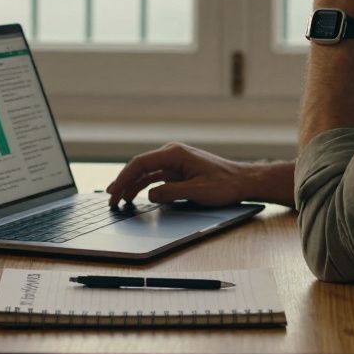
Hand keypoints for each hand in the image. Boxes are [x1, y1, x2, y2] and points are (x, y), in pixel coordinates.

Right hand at [104, 142, 256, 207]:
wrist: (243, 182)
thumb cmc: (225, 184)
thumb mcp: (197, 191)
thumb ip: (170, 192)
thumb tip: (149, 194)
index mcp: (175, 153)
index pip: (140, 163)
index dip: (123, 177)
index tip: (113, 191)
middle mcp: (172, 154)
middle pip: (140, 167)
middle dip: (123, 182)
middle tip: (110, 199)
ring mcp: (175, 162)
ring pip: (146, 173)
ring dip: (131, 185)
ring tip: (118, 200)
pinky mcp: (178, 171)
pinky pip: (155, 177)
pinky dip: (143, 186)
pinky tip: (135, 196)